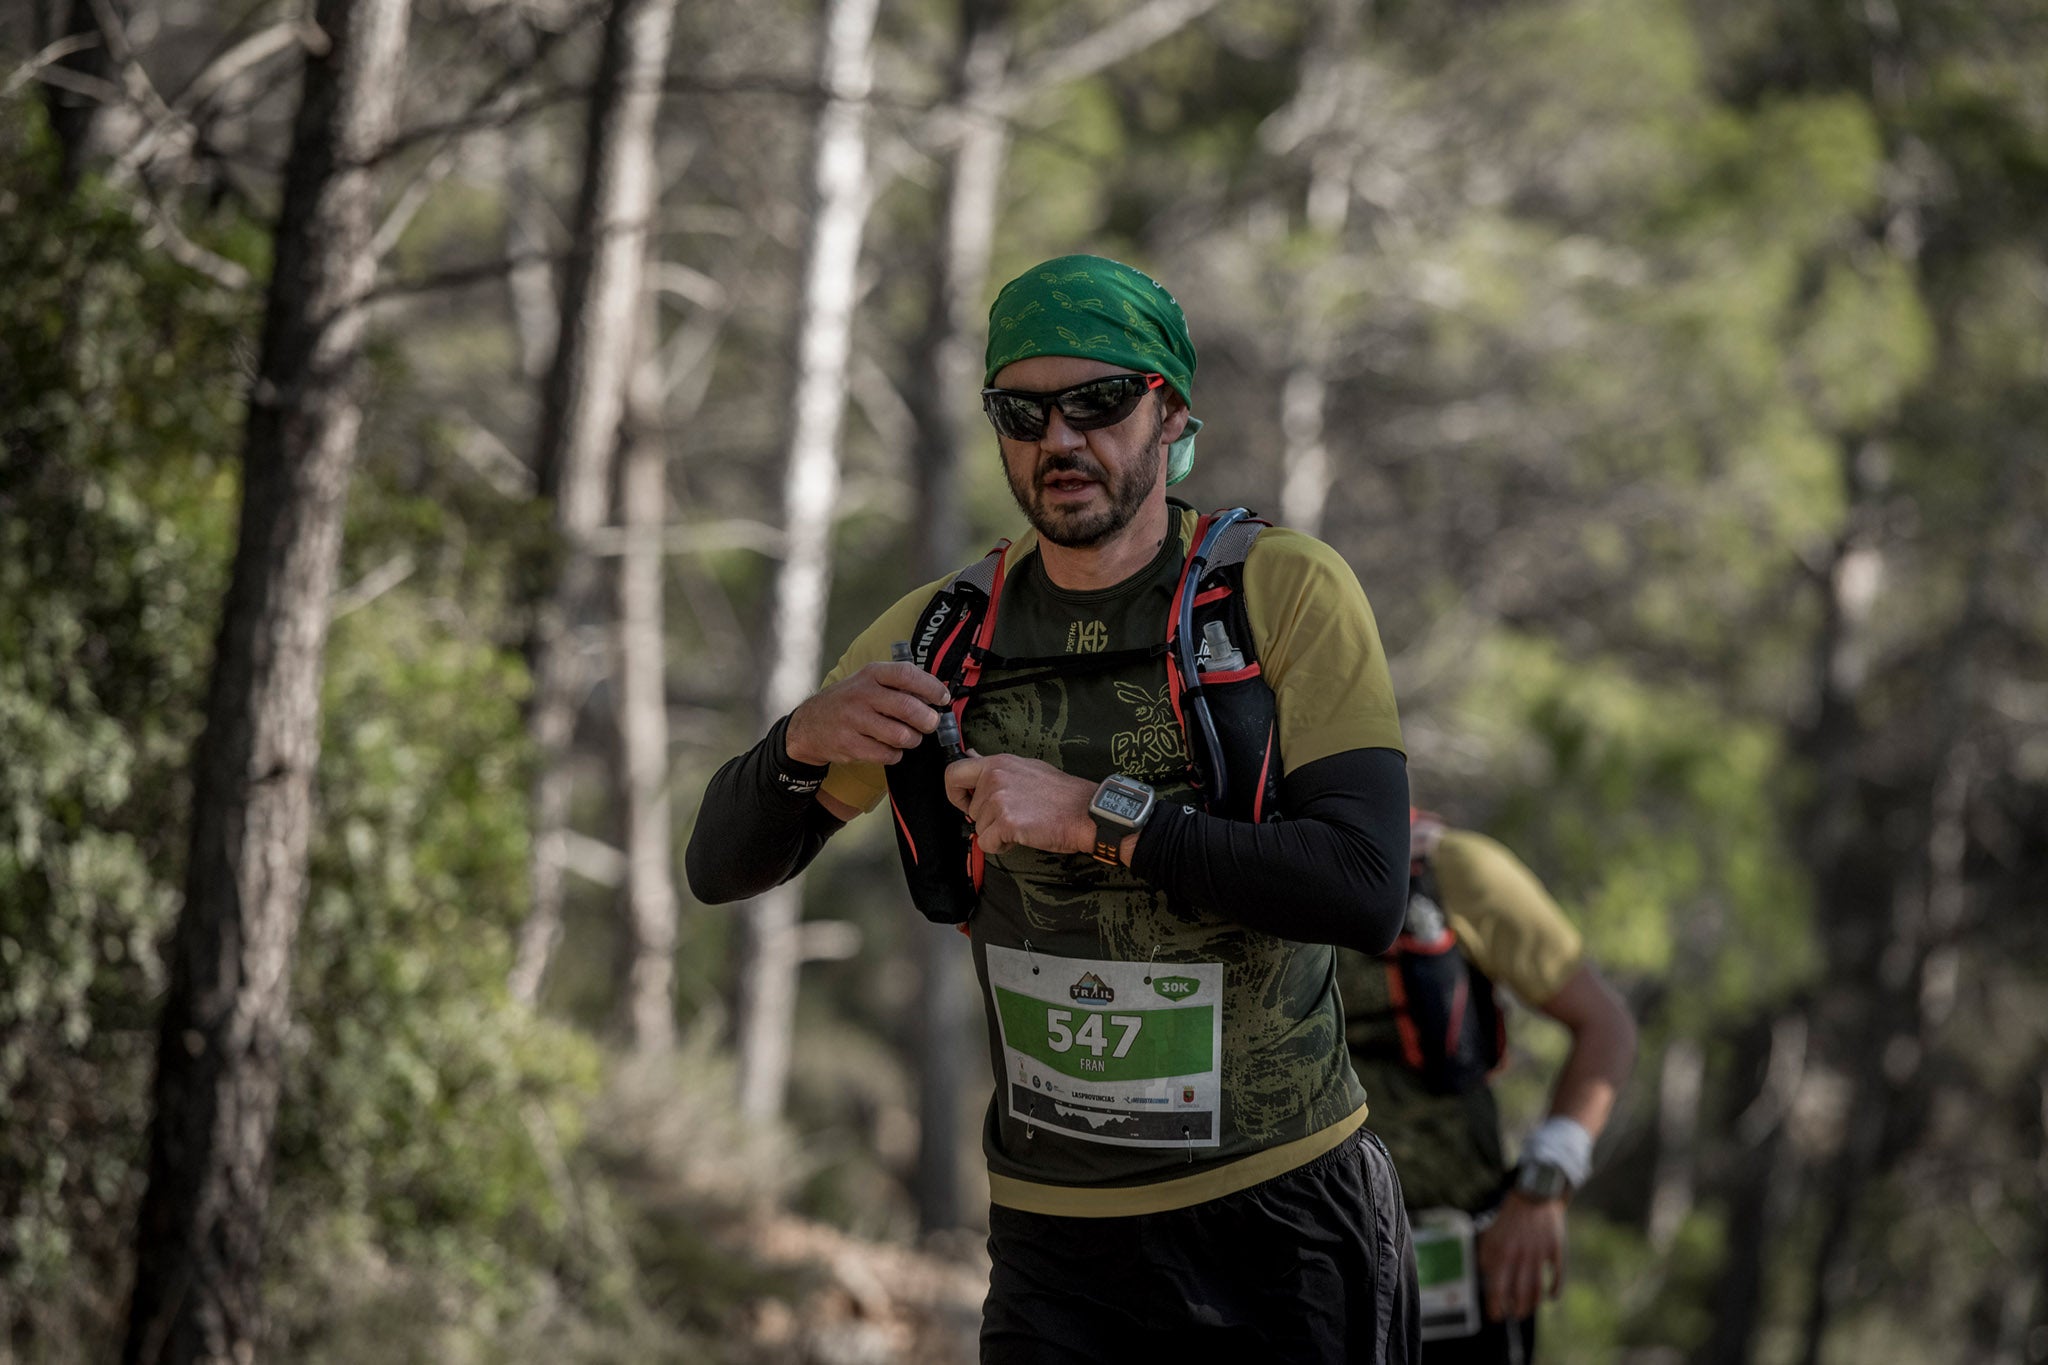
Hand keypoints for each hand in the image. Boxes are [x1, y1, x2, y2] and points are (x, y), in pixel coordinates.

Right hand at [784, 662, 949, 766]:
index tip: (942, 698)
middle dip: (928, 720)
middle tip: (930, 724)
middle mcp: (862, 694)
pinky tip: (890, 748)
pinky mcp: (850, 744)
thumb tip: (937, 695)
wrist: (810, 725)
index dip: (931, 687)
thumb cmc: (850, 702)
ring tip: (909, 737)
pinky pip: (887, 754)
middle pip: (909, 708)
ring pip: (901, 735)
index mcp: (871, 674)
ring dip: (913, 740)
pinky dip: (895, 754)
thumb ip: (898, 684)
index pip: (908, 674)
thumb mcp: (868, 682)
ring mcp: (854, 720)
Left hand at [941, 753, 1097, 857]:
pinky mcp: (1006, 822)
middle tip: (1015, 815)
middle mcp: (995, 777)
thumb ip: (996, 766)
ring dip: (997, 833)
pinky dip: (1002, 846)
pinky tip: (1022, 835)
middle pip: (971, 809)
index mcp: (998, 762)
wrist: (1085, 812)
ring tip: (1024, 823)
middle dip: (988, 819)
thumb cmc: (1060, 794)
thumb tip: (971, 754)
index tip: (968, 803)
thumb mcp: (1026, 767)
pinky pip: (987, 843)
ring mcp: (999, 799)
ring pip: (979, 828)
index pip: (953, 773)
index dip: (955, 793)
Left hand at [1477, 1192, 1566, 1321]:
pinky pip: (1557, 1277)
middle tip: (1515, 1314)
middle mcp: (1519, 1255)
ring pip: (1537, 1290)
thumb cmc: (1508, 1221)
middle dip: (1516, 1310)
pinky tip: (1551, 1296)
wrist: (1534, 1195)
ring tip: (1528, 1309)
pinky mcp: (1556, 1249)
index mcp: (1500, 1252)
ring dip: (1533, 1305)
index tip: (1495, 1317)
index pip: (1497, 1289)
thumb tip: (1487, 1284)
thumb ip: (1486, 1259)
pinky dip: (1555, 1291)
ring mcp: (1539, 1253)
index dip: (1495, 1307)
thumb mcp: (1490, 1237)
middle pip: (1519, 1295)